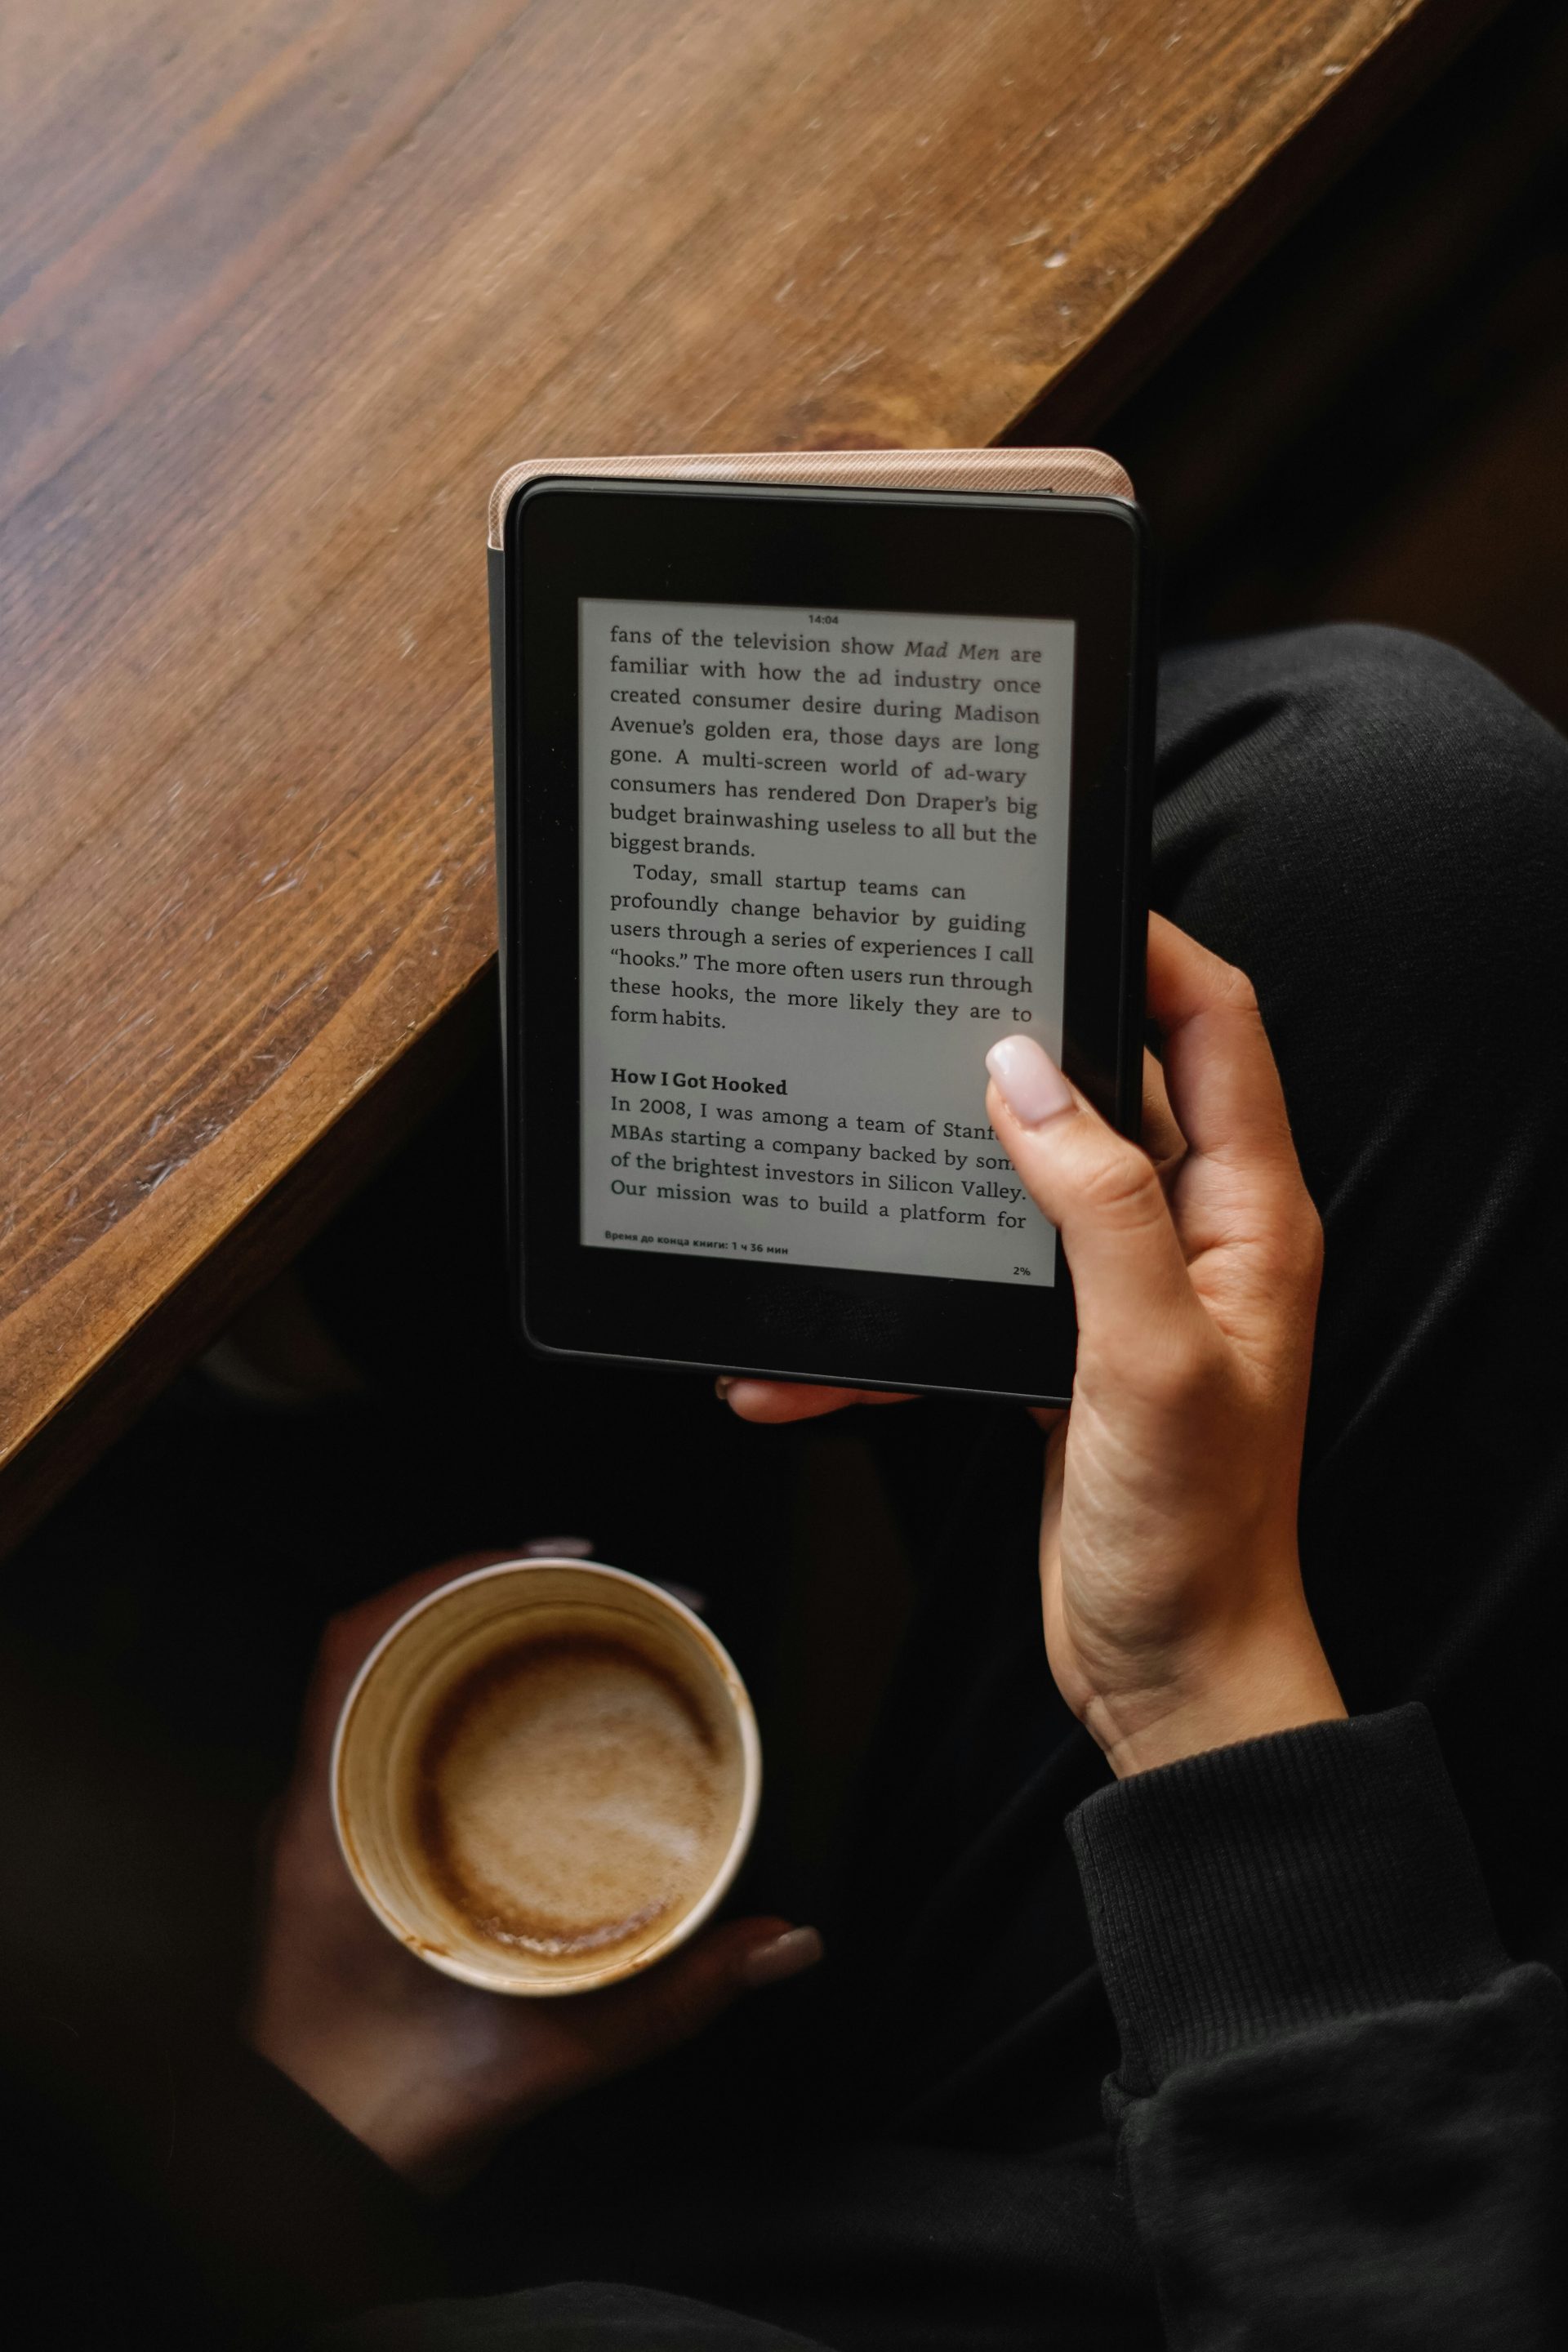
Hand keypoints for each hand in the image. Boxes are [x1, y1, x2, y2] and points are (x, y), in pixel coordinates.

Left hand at [246, 1559, 819, 2194]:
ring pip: (391, 1685)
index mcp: (330, 1828)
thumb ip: (670, 2001)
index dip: (451, 1572)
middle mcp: (316, 1809)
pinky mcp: (345, 1854)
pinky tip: (535, 1711)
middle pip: (389, 1644)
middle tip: (607, 1586)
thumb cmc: (379, 2118)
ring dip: (481, 1641)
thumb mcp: (539, 2056)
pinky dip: (465, 1698)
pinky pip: (394, 1735)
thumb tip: (783, 1941)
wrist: (297, 2180)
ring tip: (583, 1625)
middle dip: (496, 1592)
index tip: (555, 1554)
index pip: (359, 1645)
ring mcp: (322, 1827)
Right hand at [725, 916, 1344, 1775]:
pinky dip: (899, 1315)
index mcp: (1246, 1215)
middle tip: (919, 1003)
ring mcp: (1123, 1294)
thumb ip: (1098, 1207)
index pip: (1213, 1027)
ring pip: (1019, 1189)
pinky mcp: (1060, 1350)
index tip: (1059, 894)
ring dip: (928, 1194)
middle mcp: (1191, 1237)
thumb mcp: (1148, 1361)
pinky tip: (820, 1357)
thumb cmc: (1191, 1539)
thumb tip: (1028, 1073)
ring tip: (843, 1177)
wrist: (1169, 1675)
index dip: (1148, 947)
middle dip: (1011, 1050)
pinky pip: (971, 1291)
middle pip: (1107, 1087)